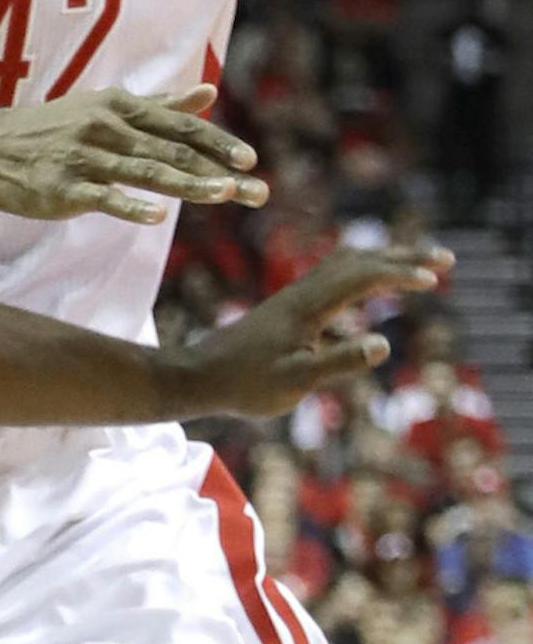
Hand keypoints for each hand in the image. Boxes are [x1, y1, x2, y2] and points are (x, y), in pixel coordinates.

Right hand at [0, 86, 264, 227]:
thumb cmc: (51, 130)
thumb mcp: (106, 108)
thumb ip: (161, 105)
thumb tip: (210, 93)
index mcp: (121, 108)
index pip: (180, 126)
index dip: (216, 142)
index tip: (250, 159)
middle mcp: (107, 128)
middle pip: (172, 151)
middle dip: (218, 170)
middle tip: (257, 190)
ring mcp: (84, 159)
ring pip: (146, 172)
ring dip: (188, 185)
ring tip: (225, 194)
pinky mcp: (62, 189)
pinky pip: (102, 198)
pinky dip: (129, 206)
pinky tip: (156, 217)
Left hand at [172, 244, 450, 418]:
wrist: (197, 377)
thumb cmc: (244, 384)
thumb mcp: (295, 382)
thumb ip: (338, 362)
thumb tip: (382, 344)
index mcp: (308, 307)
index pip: (363, 278)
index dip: (401, 274)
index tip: (435, 279)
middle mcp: (303, 294)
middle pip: (360, 261)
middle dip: (404, 259)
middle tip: (446, 261)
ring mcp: (295, 300)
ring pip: (346, 267)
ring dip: (384, 264)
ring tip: (416, 270)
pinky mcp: (288, 310)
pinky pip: (333, 283)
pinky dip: (361, 279)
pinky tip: (366, 302)